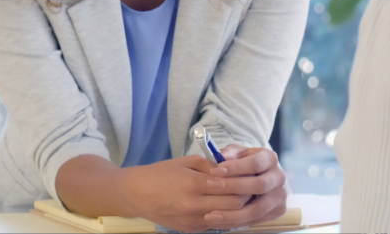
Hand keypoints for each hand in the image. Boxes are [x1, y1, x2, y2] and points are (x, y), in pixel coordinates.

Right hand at [116, 155, 251, 232]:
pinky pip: (216, 223)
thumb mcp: (187, 162)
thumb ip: (212, 166)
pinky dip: (225, 214)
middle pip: (234, 204)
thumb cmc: (161, 173)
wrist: (136, 194)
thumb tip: (233, 169)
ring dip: (238, 207)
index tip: (251, 172)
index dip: (244, 180)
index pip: (230, 186)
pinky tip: (227, 204)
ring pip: (228, 217)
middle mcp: (194, 205)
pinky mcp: (190, 230)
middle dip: (246, 194)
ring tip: (243, 194)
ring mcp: (192, 221)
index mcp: (193, 184)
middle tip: (253, 185)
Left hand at [202, 145, 287, 228]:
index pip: (255, 163)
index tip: (215, 171)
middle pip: (260, 185)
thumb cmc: (242, 164)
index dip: (235, 167)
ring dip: (233, 213)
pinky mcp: (277, 210)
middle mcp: (279, 177)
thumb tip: (222, 156)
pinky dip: (235, 222)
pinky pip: (255, 220)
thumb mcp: (236, 154)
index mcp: (270, 158)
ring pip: (258, 208)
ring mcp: (280, 195)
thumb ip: (229, 153)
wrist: (255, 178)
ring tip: (211, 215)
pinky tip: (218, 222)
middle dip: (234, 187)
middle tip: (211, 186)